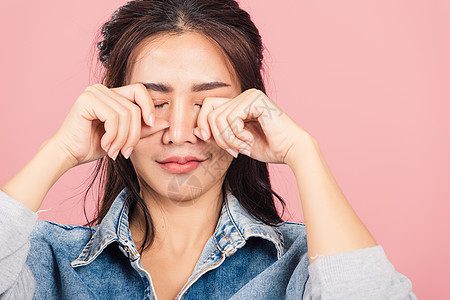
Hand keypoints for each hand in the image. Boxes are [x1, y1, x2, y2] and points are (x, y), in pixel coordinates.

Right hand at [48, 83, 169, 166]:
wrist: (68, 154)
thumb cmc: (94, 145)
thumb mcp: (125, 136)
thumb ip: (143, 128)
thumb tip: (166, 122)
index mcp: (112, 94)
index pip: (140, 90)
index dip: (149, 106)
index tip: (151, 125)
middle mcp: (102, 88)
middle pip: (135, 107)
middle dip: (135, 133)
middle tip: (127, 151)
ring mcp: (93, 92)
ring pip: (126, 114)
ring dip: (123, 138)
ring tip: (114, 151)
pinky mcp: (87, 100)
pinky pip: (114, 118)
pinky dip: (113, 135)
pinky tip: (105, 145)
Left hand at [193, 88, 311, 164]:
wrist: (291, 151)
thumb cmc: (268, 147)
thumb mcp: (235, 142)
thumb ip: (217, 134)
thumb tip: (195, 131)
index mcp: (239, 103)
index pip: (207, 107)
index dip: (205, 126)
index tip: (218, 145)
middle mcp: (244, 95)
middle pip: (209, 110)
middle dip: (216, 136)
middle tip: (232, 150)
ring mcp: (250, 95)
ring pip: (218, 117)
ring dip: (228, 139)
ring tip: (242, 147)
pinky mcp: (255, 100)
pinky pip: (231, 118)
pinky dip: (237, 136)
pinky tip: (250, 141)